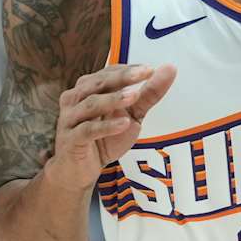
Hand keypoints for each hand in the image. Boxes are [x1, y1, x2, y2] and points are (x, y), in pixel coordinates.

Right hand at [44, 63, 177, 189]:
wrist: (79, 171)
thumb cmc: (103, 139)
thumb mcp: (132, 115)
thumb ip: (149, 93)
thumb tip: (170, 68)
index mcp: (88, 88)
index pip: (108, 73)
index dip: (129, 70)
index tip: (149, 69)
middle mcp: (75, 99)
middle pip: (98, 83)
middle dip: (122, 78)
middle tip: (144, 74)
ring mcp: (70, 119)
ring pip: (91, 104)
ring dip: (113, 99)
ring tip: (134, 96)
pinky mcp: (71, 140)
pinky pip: (88, 130)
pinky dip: (106, 126)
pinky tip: (123, 123)